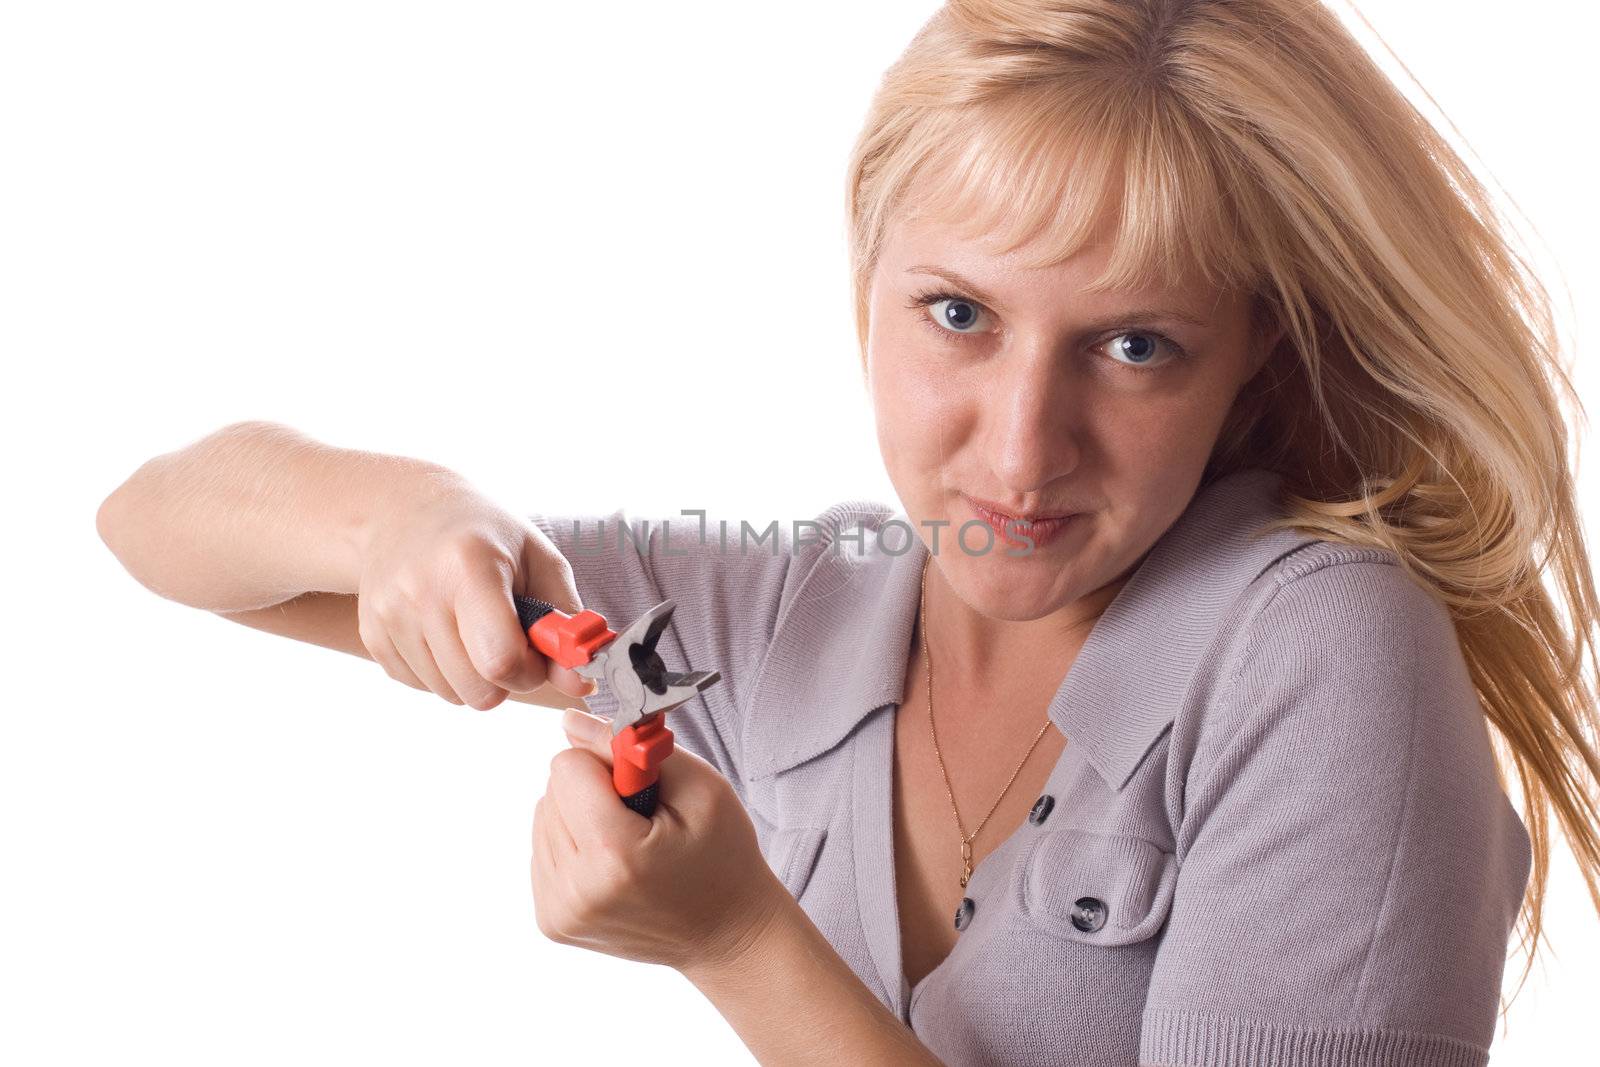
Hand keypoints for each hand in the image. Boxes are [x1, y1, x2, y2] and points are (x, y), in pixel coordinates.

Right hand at [355, 470, 594, 709]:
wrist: (408, 510)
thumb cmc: (488, 537)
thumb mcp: (540, 561)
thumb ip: (566, 624)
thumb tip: (581, 683)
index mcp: (469, 567)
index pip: (500, 659)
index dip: (530, 671)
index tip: (538, 653)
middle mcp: (420, 591)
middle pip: (477, 689)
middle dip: (506, 679)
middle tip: (509, 642)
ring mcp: (389, 614)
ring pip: (450, 695)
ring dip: (474, 677)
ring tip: (475, 630)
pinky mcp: (372, 634)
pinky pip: (421, 687)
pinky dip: (443, 673)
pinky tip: (446, 632)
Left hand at [532, 707, 789, 974]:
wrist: (727, 935)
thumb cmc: (722, 856)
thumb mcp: (699, 787)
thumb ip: (631, 747)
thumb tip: (569, 722)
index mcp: (614, 855)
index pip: (567, 767)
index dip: (607, 764)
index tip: (641, 787)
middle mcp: (576, 890)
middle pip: (553, 791)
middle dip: (594, 790)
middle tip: (641, 820)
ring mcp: (560, 912)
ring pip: (543, 818)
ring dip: (581, 817)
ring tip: (630, 844)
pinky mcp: (552, 922)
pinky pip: (543, 850)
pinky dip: (575, 846)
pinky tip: (613, 864)